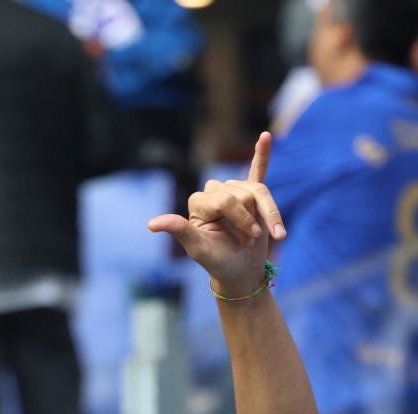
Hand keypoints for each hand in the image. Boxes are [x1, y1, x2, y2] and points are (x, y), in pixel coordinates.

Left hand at [149, 134, 286, 299]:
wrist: (241, 272)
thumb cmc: (218, 262)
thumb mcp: (198, 249)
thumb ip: (179, 230)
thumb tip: (151, 224)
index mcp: (198, 202)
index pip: (227, 199)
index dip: (241, 221)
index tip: (243, 243)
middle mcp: (214, 192)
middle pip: (243, 194)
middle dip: (250, 221)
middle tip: (246, 241)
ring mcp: (233, 192)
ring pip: (258, 191)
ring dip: (266, 215)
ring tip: (257, 235)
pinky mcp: (251, 195)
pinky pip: (257, 170)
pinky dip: (262, 154)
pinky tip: (266, 137)